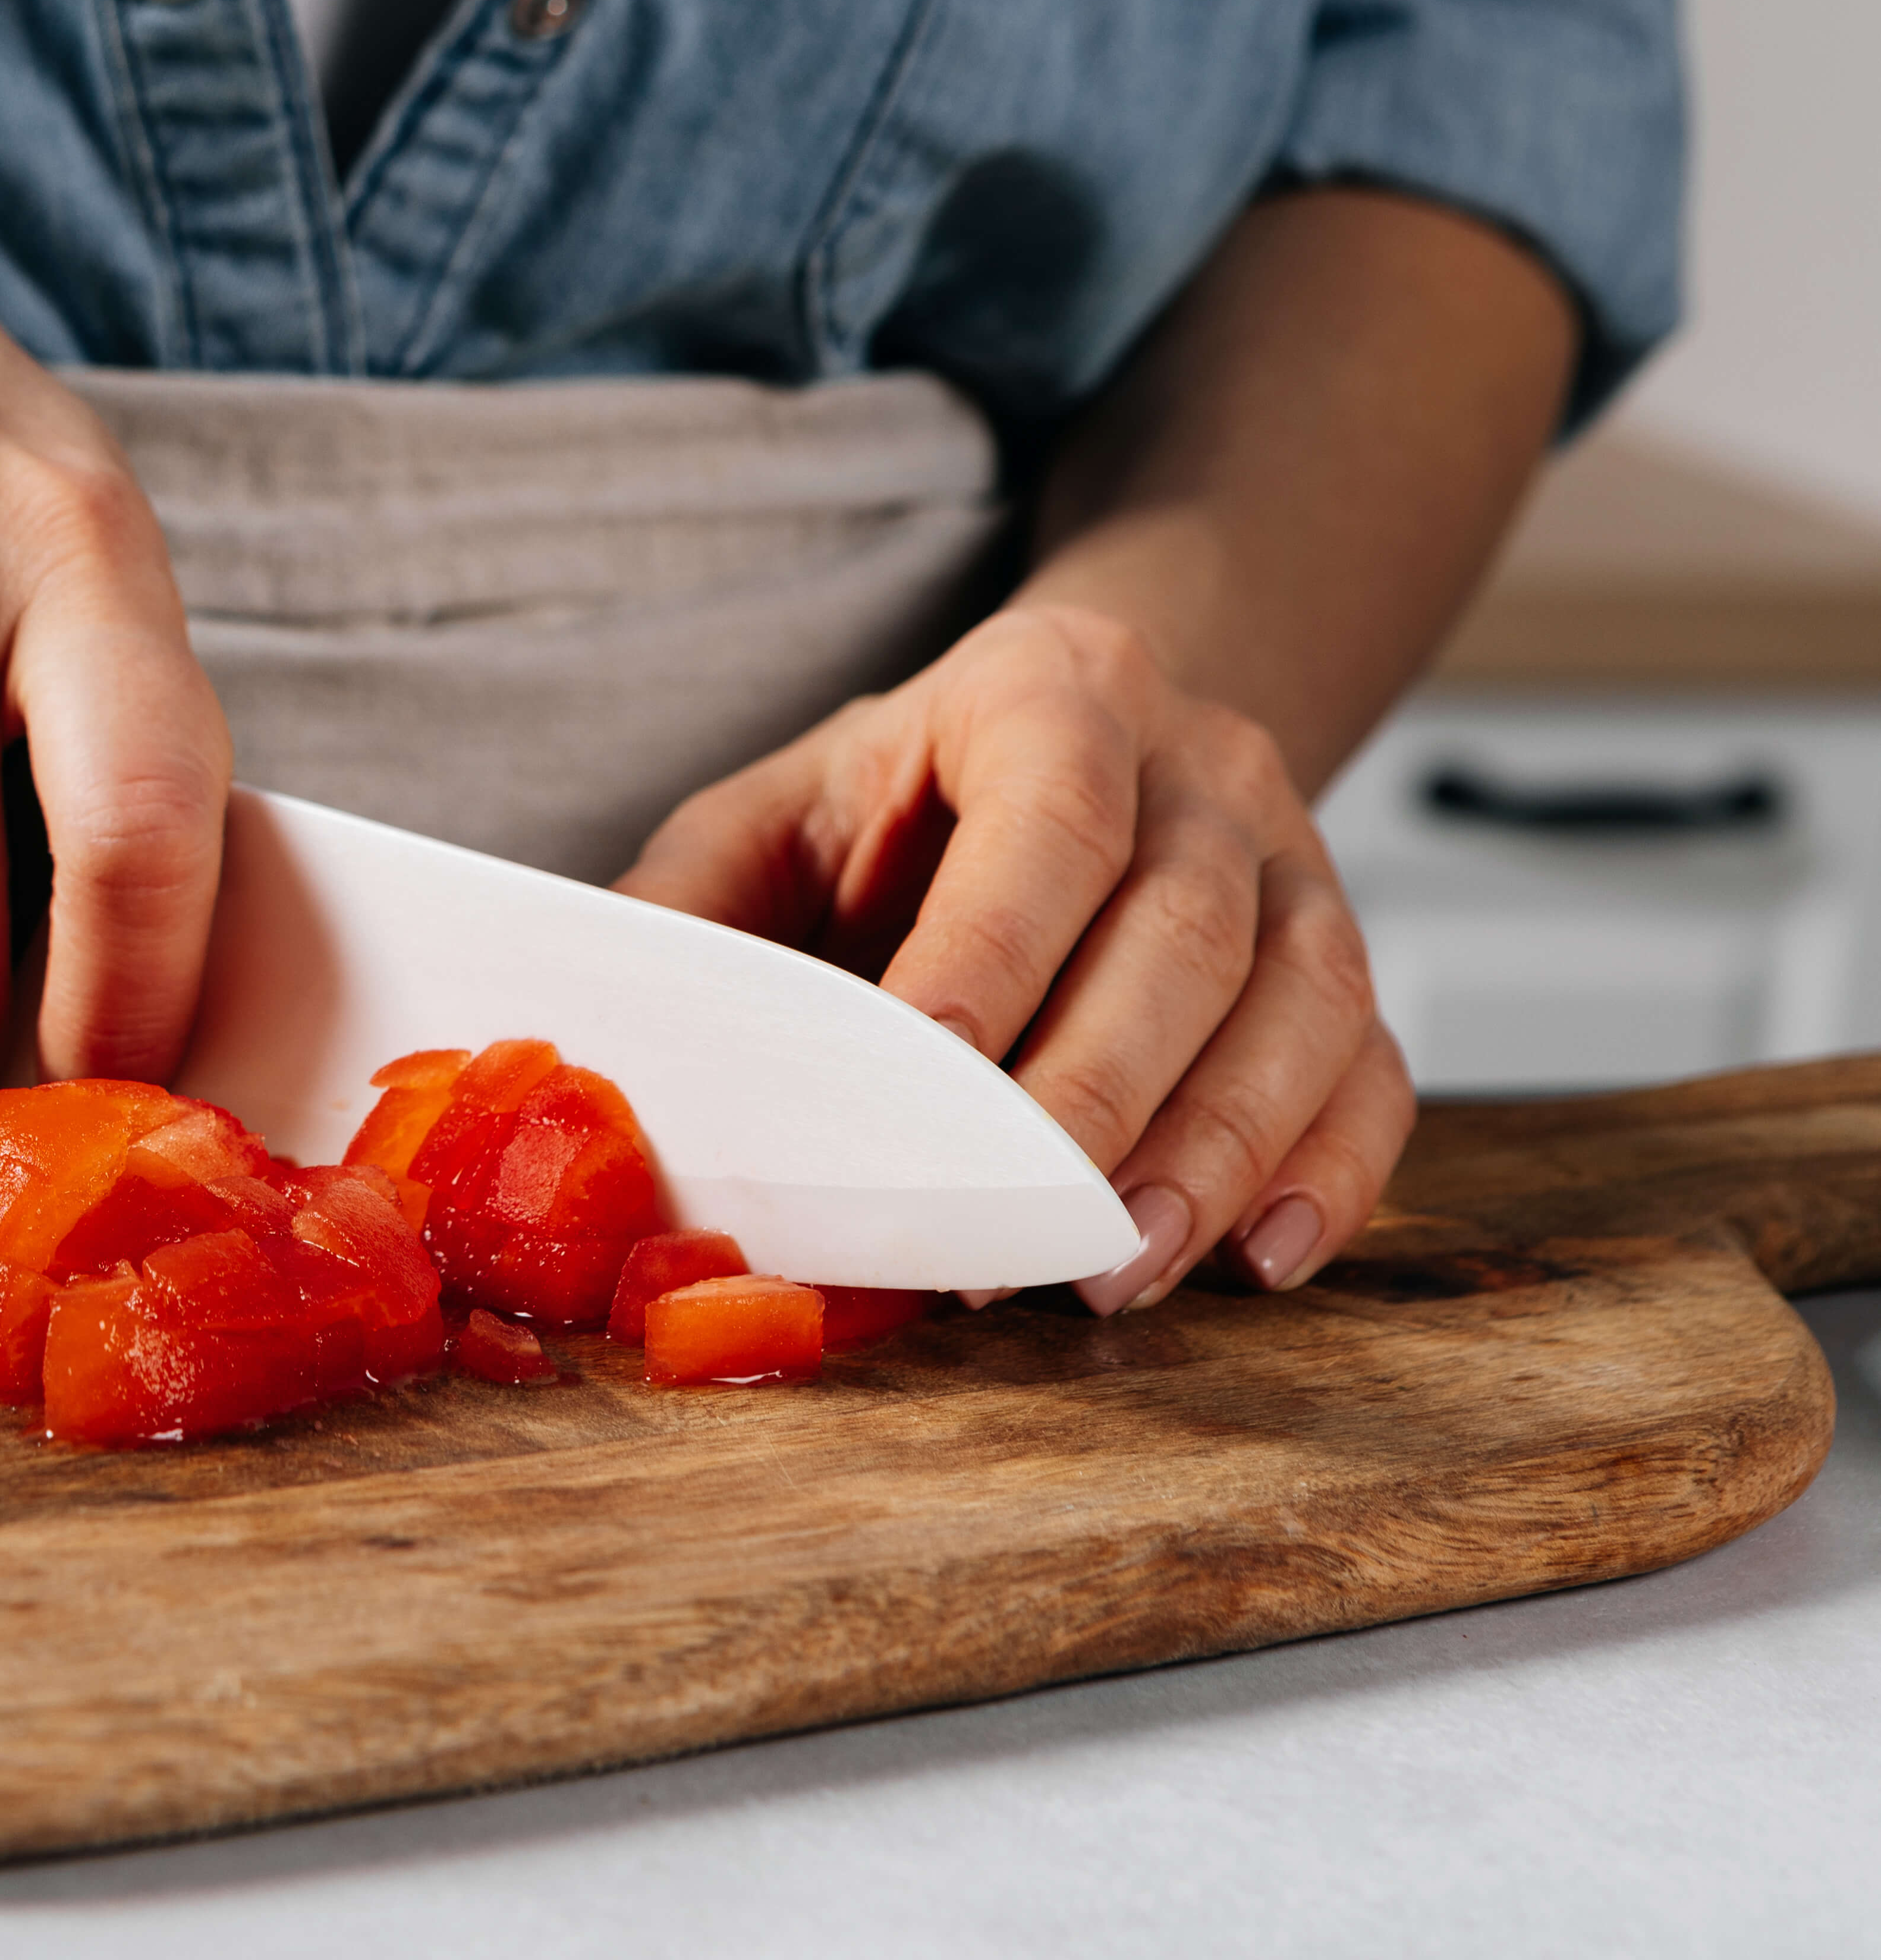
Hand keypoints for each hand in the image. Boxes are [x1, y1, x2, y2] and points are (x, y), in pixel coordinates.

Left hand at [614, 605, 1411, 1311]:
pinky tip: (1255, 1253)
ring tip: (1122, 1267)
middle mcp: (1197, 765)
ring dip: (1215, 1151)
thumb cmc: (897, 806)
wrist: (1075, 736)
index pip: (1048, 816)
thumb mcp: (767, 817)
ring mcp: (1294, 859)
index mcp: (1047, 692)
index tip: (931, 1072)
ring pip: (1301, 1004)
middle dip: (1100, 1093)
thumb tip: (590, 1045)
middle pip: (1186, 930)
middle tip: (1019, 1226)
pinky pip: (1370, 1066)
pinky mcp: (1341, 957)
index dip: (996, 949)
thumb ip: (684, 913)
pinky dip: (1329, 1171)